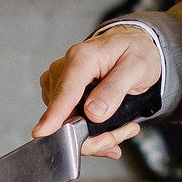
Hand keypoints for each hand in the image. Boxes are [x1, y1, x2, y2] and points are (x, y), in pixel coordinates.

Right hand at [35, 25, 161, 157]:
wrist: (133, 45)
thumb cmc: (136, 52)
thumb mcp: (137, 67)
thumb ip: (114, 89)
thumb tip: (93, 112)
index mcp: (82, 58)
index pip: (66, 90)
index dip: (55, 114)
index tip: (44, 131)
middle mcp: (64, 69)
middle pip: (67, 115)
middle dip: (95, 134)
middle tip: (125, 132)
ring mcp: (59, 83)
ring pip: (68, 123)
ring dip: (96, 135)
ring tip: (123, 127)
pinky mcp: (60, 95)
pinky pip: (70, 123)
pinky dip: (92, 132)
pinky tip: (110, 127)